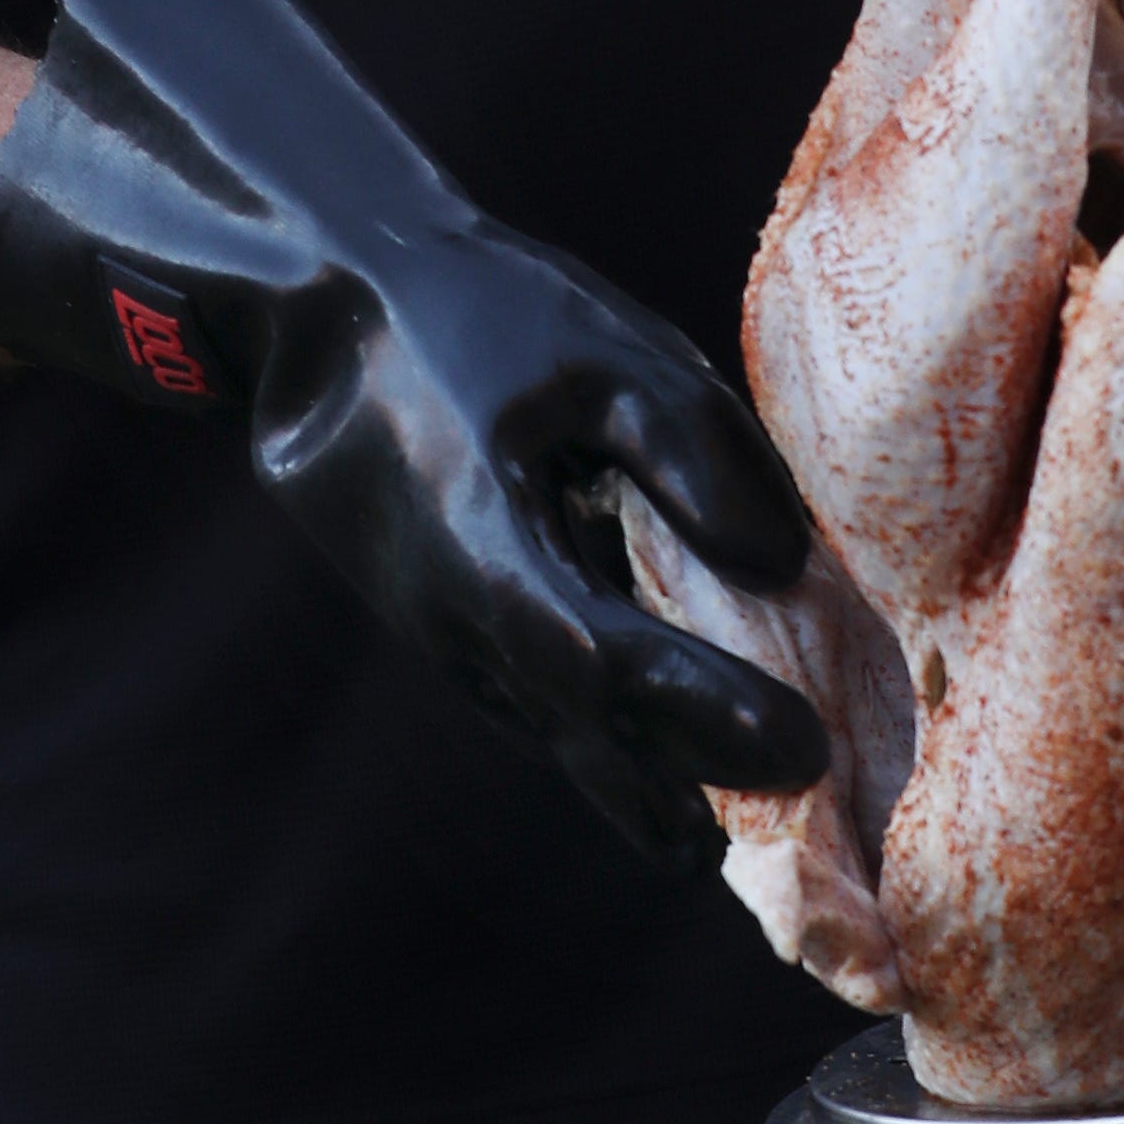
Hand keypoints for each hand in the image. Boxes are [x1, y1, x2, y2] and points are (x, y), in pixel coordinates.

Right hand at [0, 0, 829, 867]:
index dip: (708, 712)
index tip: (805, 742)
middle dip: (691, 774)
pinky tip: (661, 756)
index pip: (611, 664)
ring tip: (736, 818)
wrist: (318, 305)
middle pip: (584, 728)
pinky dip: (598, 730)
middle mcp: (454, 614)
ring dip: (641, 771)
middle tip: (801, 798)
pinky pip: (527, 695)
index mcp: (486, 543)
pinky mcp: (442, 617)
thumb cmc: (469, 311)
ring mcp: (439, 626)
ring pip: (551, 724)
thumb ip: (696, 454)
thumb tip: (782, 567)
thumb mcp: (602, 347)